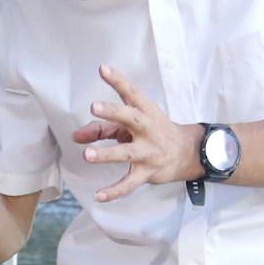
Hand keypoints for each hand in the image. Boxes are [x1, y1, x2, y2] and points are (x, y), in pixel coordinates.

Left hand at [71, 65, 201, 204]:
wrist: (187, 153)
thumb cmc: (154, 133)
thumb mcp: (132, 125)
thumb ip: (102, 128)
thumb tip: (76, 136)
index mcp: (145, 112)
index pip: (131, 93)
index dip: (117, 81)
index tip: (103, 69)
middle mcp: (148, 129)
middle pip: (131, 118)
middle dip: (113, 112)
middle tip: (94, 107)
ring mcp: (148, 152)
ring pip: (126, 153)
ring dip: (107, 153)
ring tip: (86, 154)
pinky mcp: (147, 172)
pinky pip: (129, 183)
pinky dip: (115, 191)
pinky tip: (99, 195)